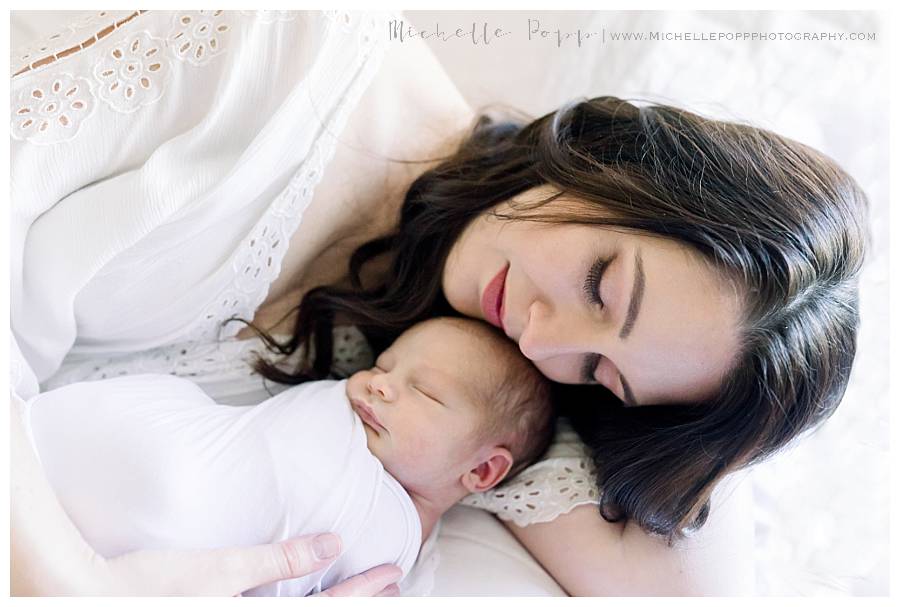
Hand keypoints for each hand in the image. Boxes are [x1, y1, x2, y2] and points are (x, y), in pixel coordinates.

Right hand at [92, 534, 401, 595]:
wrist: (86, 599)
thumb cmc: (149, 588)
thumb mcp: (222, 571)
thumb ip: (279, 560)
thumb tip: (331, 543)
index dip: (365, 591)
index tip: (393, 572)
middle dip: (361, 602)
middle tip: (394, 585)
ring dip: (337, 603)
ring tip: (367, 589)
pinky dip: (305, 603)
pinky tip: (307, 592)